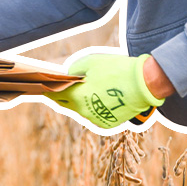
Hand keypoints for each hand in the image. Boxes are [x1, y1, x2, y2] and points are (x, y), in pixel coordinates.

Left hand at [46, 53, 164, 128]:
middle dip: (61, 95)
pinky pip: (95, 115)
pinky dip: (94, 107)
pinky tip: (98, 97)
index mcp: (77, 97)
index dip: (48, 89)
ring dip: (79, 101)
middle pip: (66, 104)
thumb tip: (69, 76)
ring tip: (80, 90)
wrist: (144, 84)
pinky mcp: (108, 123)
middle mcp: (84, 112)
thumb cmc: (116, 70)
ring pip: (82, 110)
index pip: (55, 94)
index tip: (43, 85)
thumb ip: (74, 70)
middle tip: (57, 87)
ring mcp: (97, 119)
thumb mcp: (90, 62)